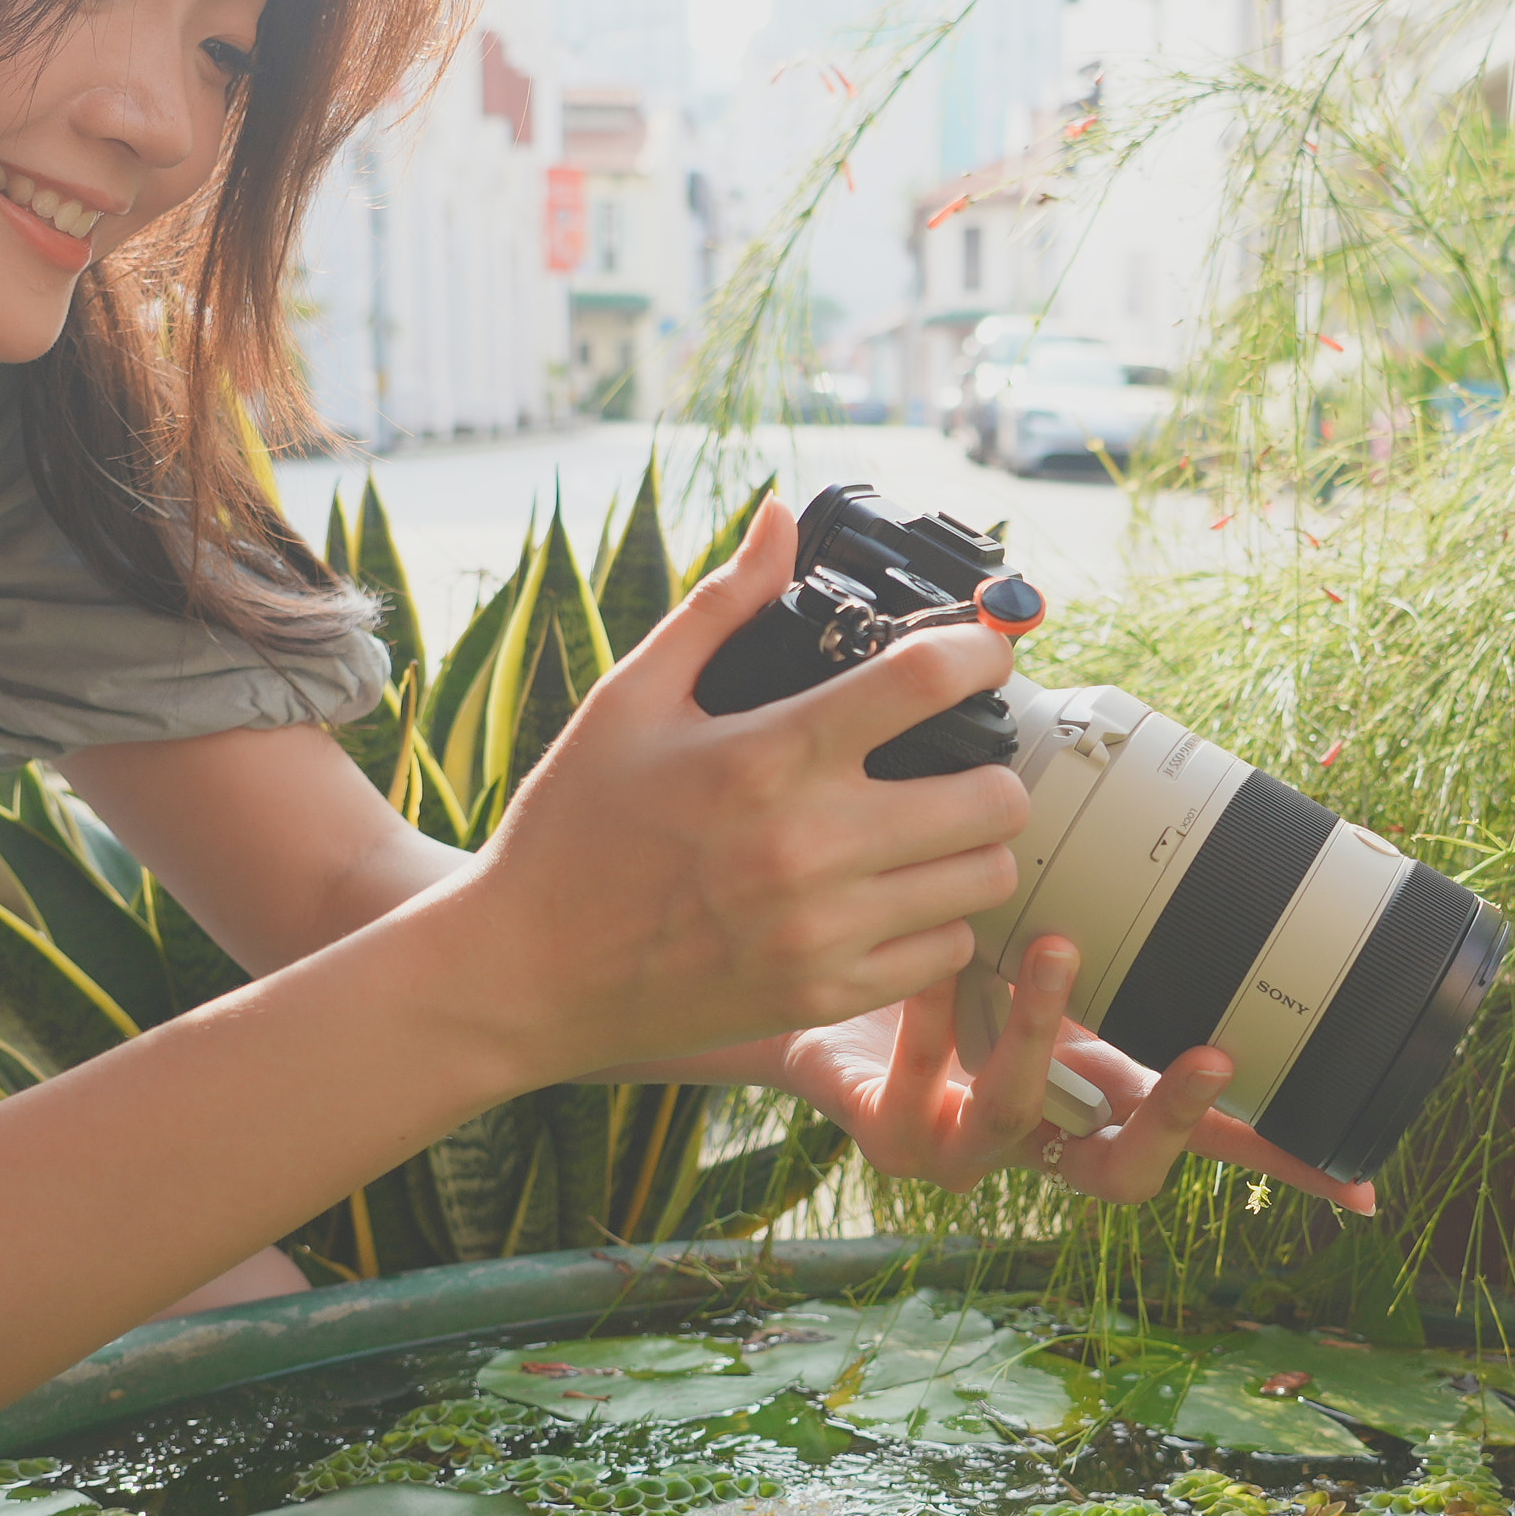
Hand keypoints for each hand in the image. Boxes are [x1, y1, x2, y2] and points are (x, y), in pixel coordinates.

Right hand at [432, 497, 1034, 1082]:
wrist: (520, 976)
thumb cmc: (572, 829)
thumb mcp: (630, 700)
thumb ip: (720, 606)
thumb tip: (780, 519)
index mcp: (766, 756)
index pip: (925, 683)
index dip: (981, 652)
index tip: (987, 650)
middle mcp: (808, 845)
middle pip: (993, 795)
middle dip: (994, 765)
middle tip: (964, 758)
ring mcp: (824, 930)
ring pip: (985, 877)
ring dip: (974, 846)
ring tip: (935, 829)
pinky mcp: (824, 996)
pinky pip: (946, 952)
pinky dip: (940, 920)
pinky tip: (900, 896)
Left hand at [775, 936, 1379, 1213]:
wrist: (809, 996)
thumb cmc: (952, 976)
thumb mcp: (1049, 957)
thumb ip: (1128, 936)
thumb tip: (1232, 857)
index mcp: (1096, 1104)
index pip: (1205, 1148)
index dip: (1276, 1171)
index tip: (1353, 1187)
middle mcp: (1041, 1142)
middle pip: (1125, 1173)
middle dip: (1174, 1118)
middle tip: (1213, 1057)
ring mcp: (964, 1149)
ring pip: (1019, 1111)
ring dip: (1045, 1031)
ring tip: (1058, 948)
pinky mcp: (889, 1135)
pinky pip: (919, 1073)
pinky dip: (934, 1011)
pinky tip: (940, 957)